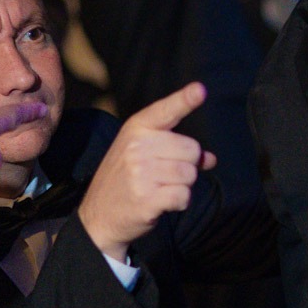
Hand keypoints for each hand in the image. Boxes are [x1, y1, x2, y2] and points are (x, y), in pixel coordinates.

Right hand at [77, 82, 216, 260]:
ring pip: (189, 174)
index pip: (166, 111)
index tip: (200, 90)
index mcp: (136, 129)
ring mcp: (140, 173)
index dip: (185, 99)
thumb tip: (210, 159)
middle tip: (165, 175)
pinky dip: (180, 202)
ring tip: (160, 189)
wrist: (97, 217)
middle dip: (187, 165)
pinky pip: (184, 195)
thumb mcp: (140, 154)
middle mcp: (137, 147)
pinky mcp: (146, 198)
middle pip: (191, 149)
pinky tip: (162, 203)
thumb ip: (174, 149)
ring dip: (183, 185)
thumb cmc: (124, 180)